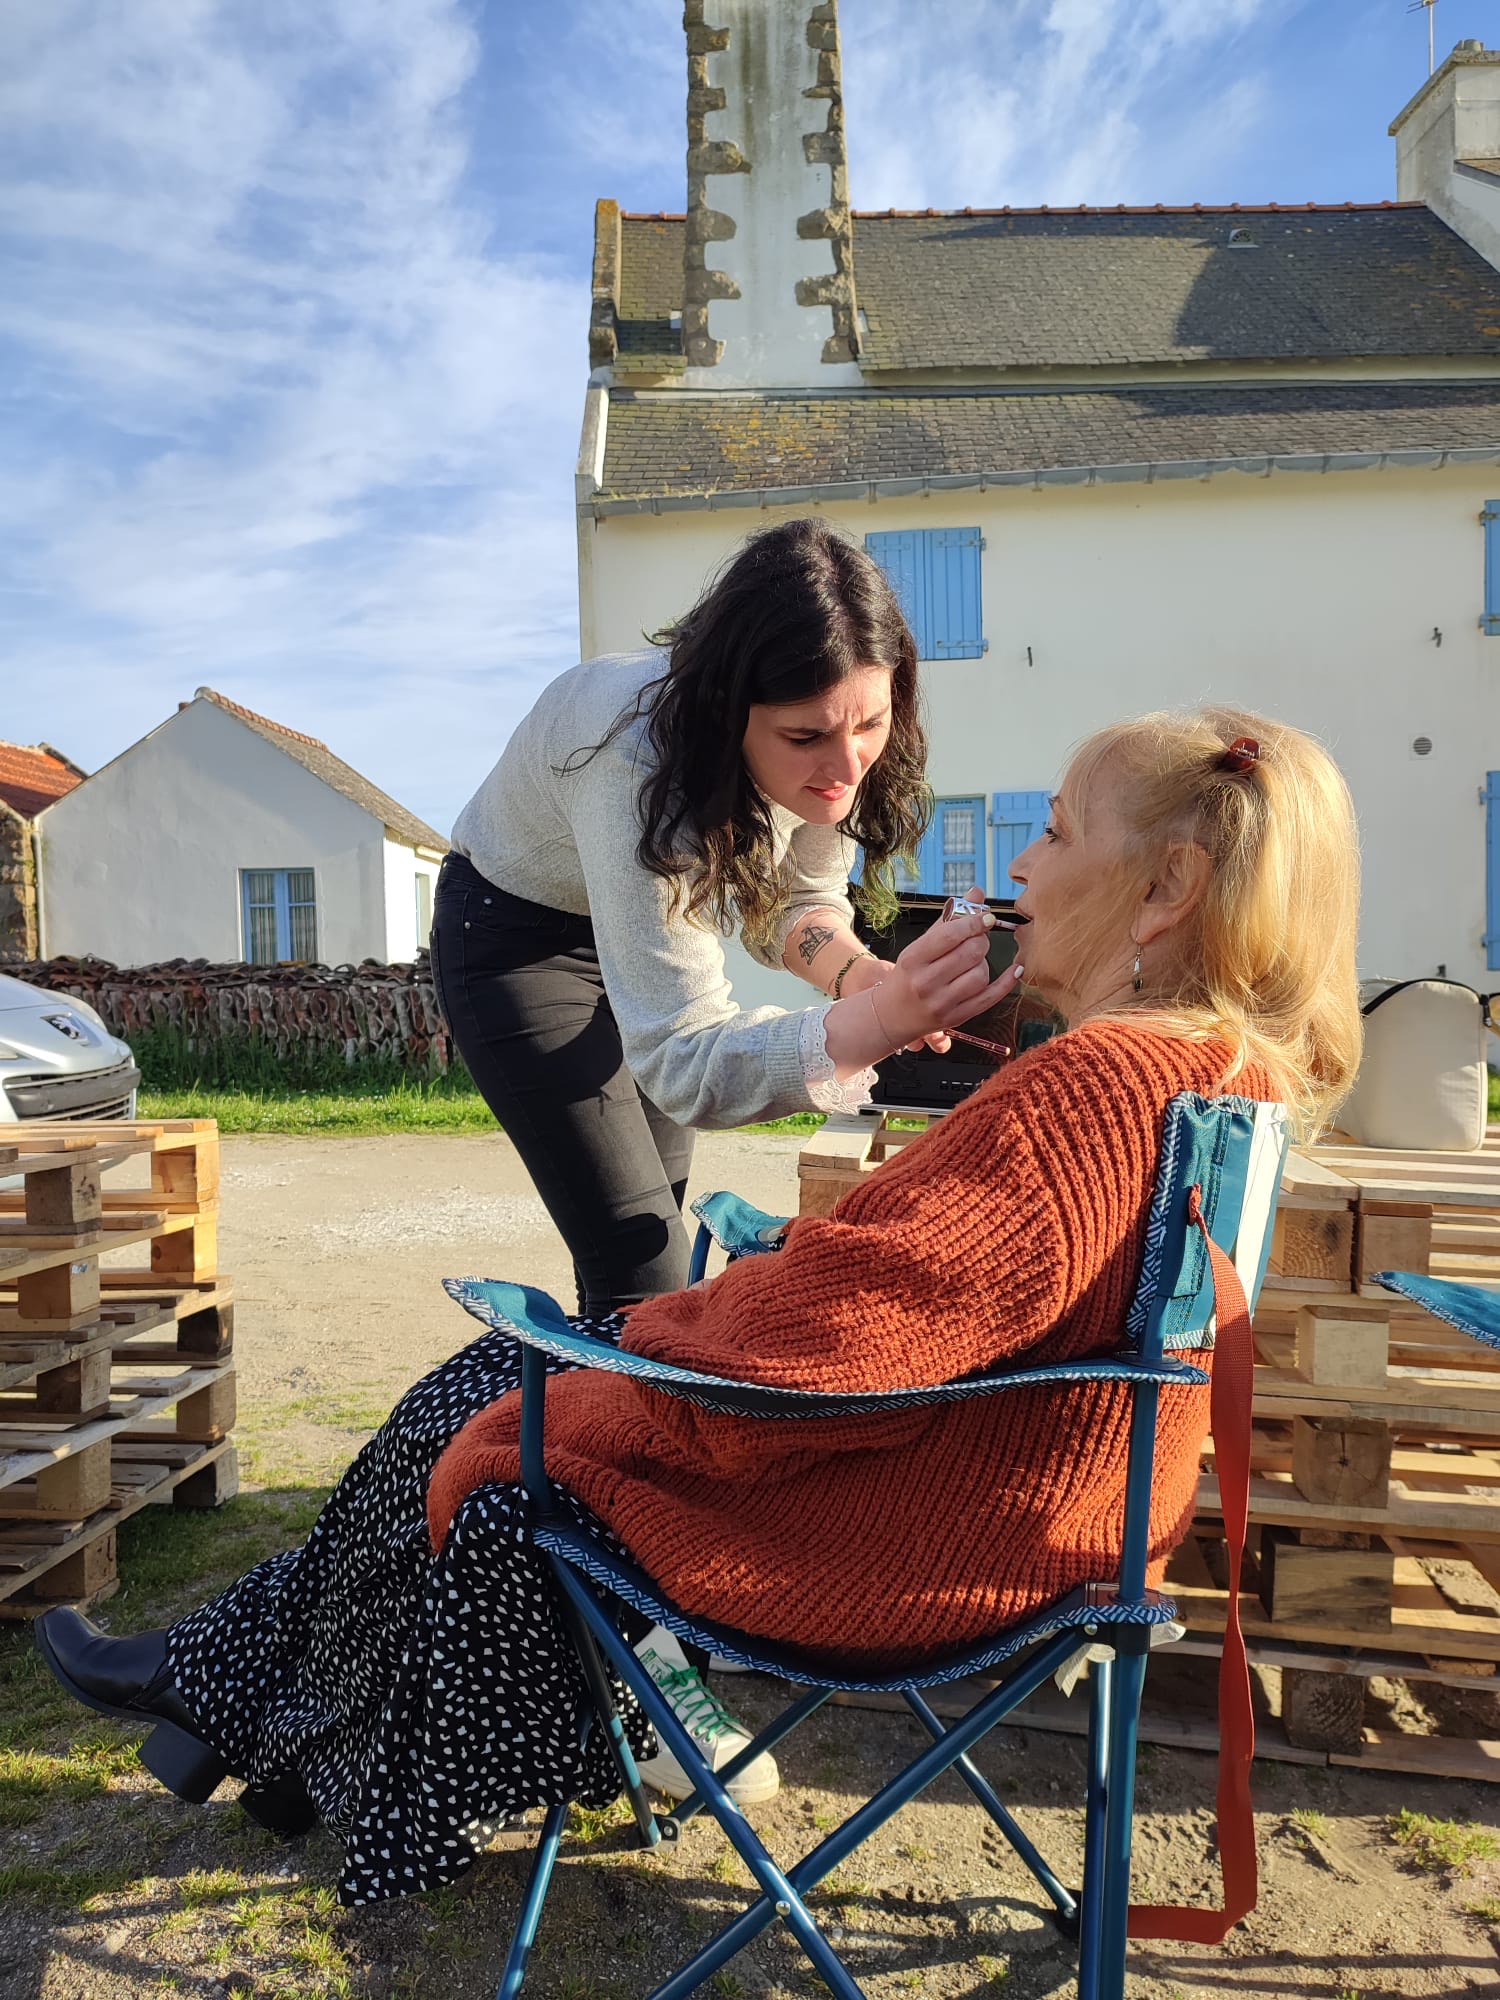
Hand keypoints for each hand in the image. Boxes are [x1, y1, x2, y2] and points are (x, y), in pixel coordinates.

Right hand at [873, 886, 1022, 1048]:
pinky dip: (1007, 982)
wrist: (893, 1013)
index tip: (986, 917)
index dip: (974, 922)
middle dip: (981, 941)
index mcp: (914, 959)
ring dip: (984, 963)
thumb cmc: (909, 974)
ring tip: (973, 962)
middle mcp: (925, 982)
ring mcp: (941, 1003)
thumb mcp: (920, 945)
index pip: (950, 935)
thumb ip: (949, 920)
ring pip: (981, 975)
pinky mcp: (956, 1018)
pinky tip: (1015, 969)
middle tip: (978, 939)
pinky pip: (990, 997)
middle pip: (970, 953)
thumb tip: (976, 892)